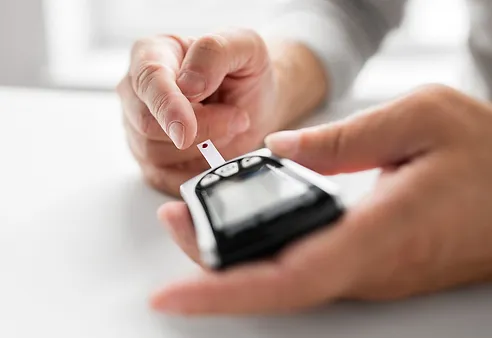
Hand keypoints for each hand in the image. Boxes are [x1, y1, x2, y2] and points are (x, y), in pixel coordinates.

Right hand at [117, 29, 326, 194]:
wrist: (255, 101)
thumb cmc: (244, 71)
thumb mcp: (244, 45)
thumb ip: (214, 52)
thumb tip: (188, 85)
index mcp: (152, 54)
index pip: (147, 80)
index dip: (166, 107)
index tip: (186, 130)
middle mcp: (137, 92)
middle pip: (148, 124)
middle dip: (200, 129)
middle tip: (238, 118)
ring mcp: (139, 129)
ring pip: (156, 153)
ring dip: (203, 148)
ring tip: (229, 127)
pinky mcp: (151, 161)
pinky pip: (165, 178)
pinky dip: (197, 171)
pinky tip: (218, 152)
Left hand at [152, 85, 491, 314]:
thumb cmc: (490, 158)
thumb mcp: (422, 118)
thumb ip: (345, 136)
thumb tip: (281, 148)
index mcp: (379, 233)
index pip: (288, 278)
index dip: (223, 291)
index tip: (172, 295)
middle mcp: (368, 266)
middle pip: (272, 284)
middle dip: (210, 262)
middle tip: (173, 218)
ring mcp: (368, 272)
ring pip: (285, 279)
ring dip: (231, 255)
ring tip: (193, 218)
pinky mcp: (369, 264)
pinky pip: (304, 267)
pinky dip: (262, 250)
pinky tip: (244, 227)